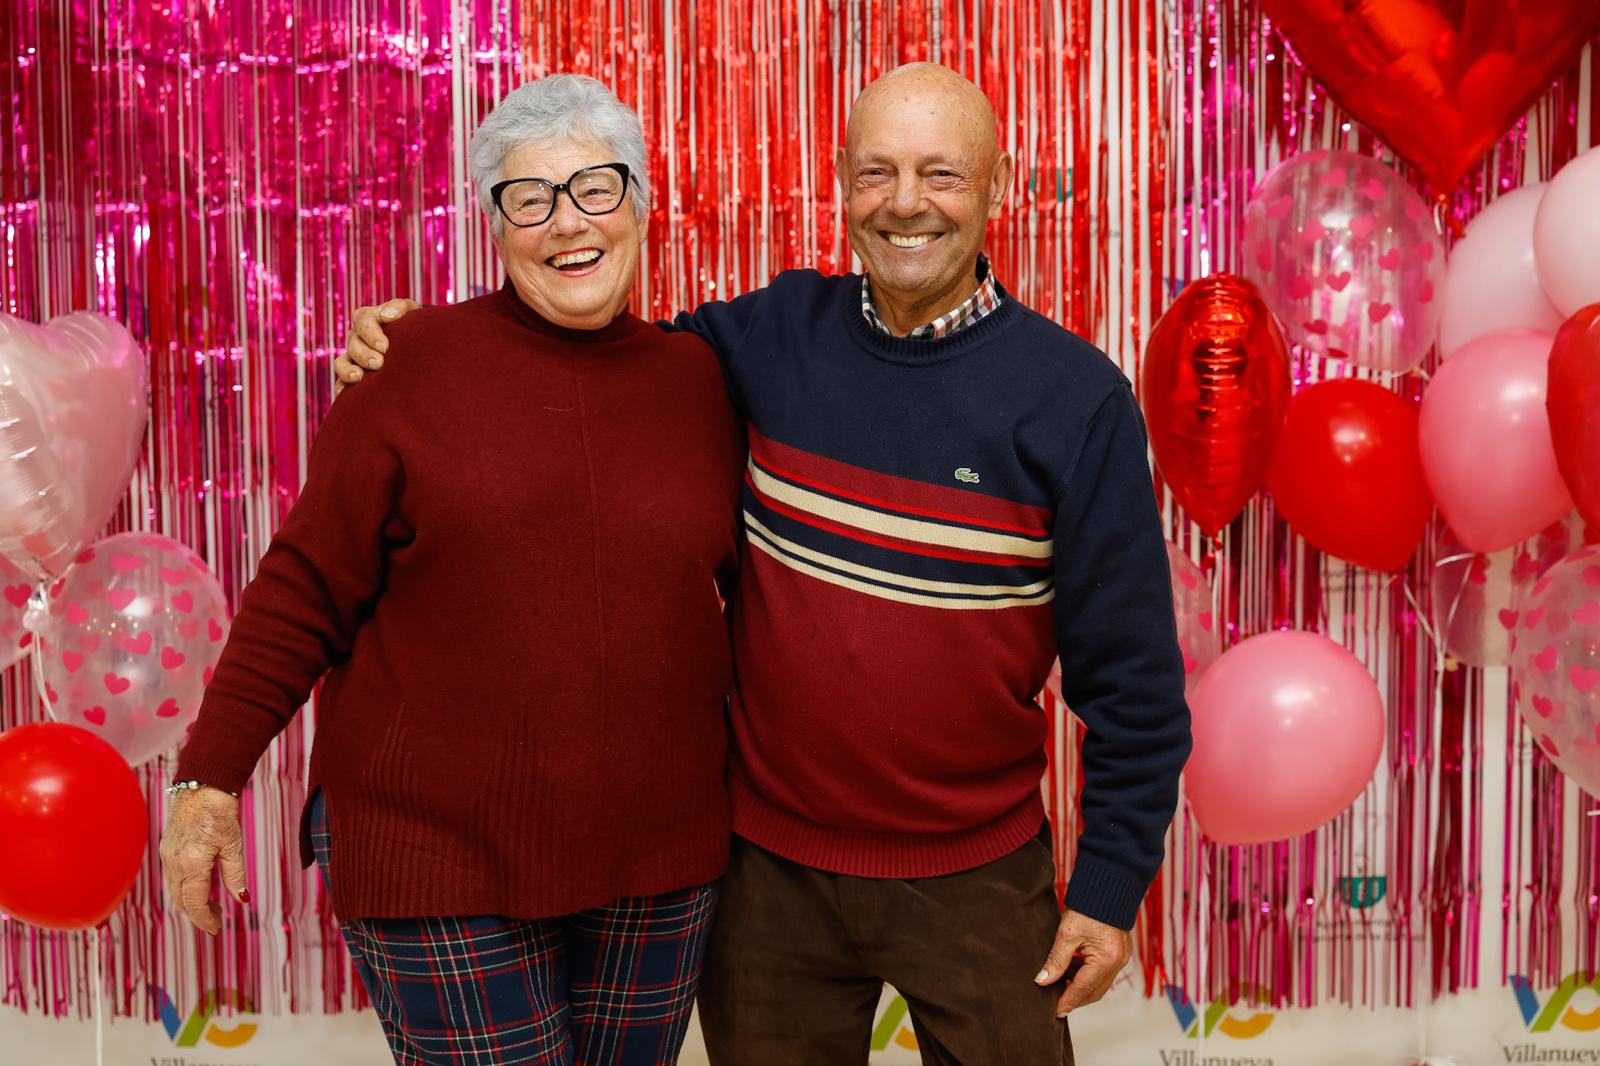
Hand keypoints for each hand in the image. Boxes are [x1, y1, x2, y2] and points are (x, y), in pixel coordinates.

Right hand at [158, 787, 248, 934]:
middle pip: (182, 901)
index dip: (205, 920)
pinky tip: (201, 886)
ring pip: (175, 891)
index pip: (195, 903)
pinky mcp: (166, 849)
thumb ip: (235, 875)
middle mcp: (174, 863)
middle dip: (198, 914)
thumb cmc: (220, 812)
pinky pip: (172, 877)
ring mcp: (167, 856)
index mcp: (192, 864)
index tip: (216, 929)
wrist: (201, 787)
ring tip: (213, 906)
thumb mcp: (233, 845)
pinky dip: (185, 888)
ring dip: (191, 902)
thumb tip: (242, 900)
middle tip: (216, 921)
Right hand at [334, 298, 419, 394]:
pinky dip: (342, 388)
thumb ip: (400, 307)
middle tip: (378, 363)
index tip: (385, 346)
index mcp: (367, 318)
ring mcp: (353, 357)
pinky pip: (342, 382)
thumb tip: (387, 316)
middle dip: (364, 354)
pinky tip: (344, 395)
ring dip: (348, 370)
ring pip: (342, 363)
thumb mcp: (410, 311)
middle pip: (354, 344)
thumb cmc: (411, 325)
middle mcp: (357, 337)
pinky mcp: (353, 374)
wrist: (413, 343)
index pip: (364, 321)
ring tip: (358, 377)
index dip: (372, 334)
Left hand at [1033, 908, 1131, 1015]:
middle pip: (1094, 992)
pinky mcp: (1119, 953)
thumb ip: (1056, 960)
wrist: (1107, 887)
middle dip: (1075, 998)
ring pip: (1099, 984)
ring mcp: (1120, 959)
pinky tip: (1072, 971)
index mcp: (1105, 959)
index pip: (1083, 989)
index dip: (1067, 1001)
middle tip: (1056, 1002)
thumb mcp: (1067, 934)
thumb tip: (1043, 980)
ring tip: (1060, 984)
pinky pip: (1103, 973)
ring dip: (1081, 987)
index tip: (1055, 1011)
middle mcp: (1117, 963)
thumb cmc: (1088, 907)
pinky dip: (1087, 976)